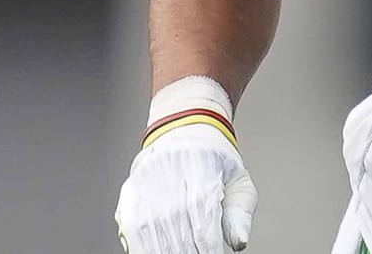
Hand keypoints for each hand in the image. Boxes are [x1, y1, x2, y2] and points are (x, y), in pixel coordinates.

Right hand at [115, 122, 256, 252]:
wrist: (184, 130)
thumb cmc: (217, 161)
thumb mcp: (239, 181)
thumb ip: (241, 213)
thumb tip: (240, 243)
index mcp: (203, 170)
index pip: (204, 224)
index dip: (210, 249)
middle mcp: (171, 176)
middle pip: (178, 233)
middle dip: (189, 252)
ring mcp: (147, 184)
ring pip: (153, 234)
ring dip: (165, 252)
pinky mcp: (131, 193)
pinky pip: (132, 229)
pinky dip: (142, 247)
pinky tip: (154, 252)